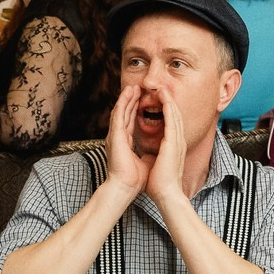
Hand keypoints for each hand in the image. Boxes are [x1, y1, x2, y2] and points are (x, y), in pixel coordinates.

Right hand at [101, 81, 151, 199]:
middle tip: (136, 88)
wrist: (126, 187)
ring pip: (120, 111)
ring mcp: (115, 136)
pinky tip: (127, 93)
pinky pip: (119, 115)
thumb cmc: (135, 179)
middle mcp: (118, 137)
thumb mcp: (146, 160)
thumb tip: (158, 149)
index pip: (130, 122)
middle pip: (125, 114)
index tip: (142, 99)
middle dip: (131, 100)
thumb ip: (149, 152)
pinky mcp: (115, 136)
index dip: (135, 110)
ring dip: (126, 98)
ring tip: (132, 86)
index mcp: (125, 143)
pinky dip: (123, 102)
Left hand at [143, 89, 190, 209]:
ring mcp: (177, 142)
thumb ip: (158, 157)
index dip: (168, 112)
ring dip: (170, 101)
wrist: (167, 194)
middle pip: (176, 117)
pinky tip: (165, 98)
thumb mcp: (159, 165)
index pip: (172, 125)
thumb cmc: (161, 184)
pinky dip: (169, 108)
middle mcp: (178, 142)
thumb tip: (153, 157)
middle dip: (170, 102)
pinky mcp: (173, 143)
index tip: (162, 102)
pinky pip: (172, 121)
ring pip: (175, 115)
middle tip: (164, 90)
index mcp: (173, 148)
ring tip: (164, 89)